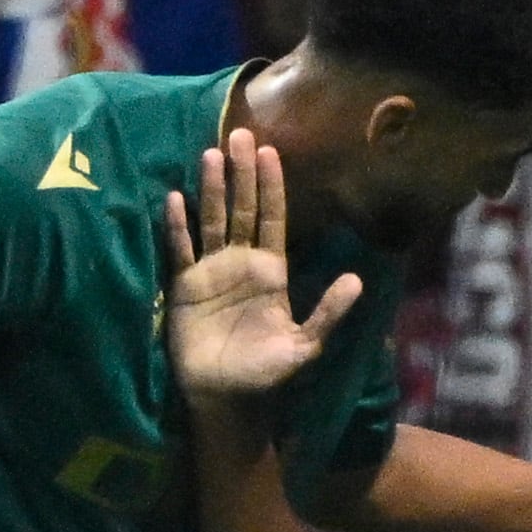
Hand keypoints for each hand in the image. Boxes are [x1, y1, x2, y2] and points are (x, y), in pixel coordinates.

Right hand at [159, 137, 362, 403]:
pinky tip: (174, 198)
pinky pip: (179, 250)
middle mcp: (241, 264)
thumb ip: (328, 312)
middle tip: (239, 134)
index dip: (273, 187)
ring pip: (210, 220)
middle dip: (242, 174)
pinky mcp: (183, 286)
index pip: (273, 219)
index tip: (271, 152)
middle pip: (242, 209)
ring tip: (209, 154)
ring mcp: (210, 272)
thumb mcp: (305, 345)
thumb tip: (358, 279)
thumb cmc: (267, 373)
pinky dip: (176, 226)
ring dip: (209, 189)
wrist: (226, 398)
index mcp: (271, 272)